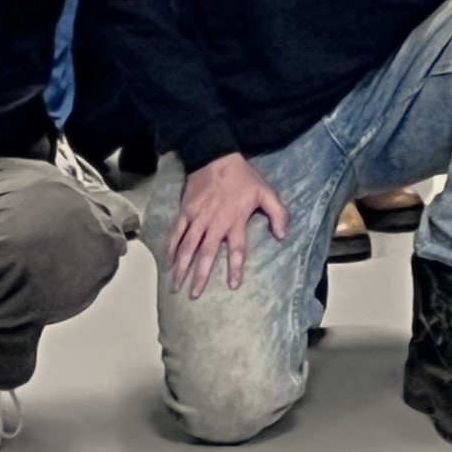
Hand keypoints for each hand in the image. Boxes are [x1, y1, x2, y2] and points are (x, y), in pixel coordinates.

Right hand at [167, 154, 289, 299]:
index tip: (232, 285)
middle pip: (206, 254)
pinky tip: (168, 261)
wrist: (216, 156)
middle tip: (194, 295)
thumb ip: (278, 214)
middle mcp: (214, 223)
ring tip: (176, 285)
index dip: (234, 267)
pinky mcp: (185, 211)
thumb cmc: (243, 177)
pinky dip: (171, 247)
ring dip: (181, 267)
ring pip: (187, 247)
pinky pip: (176, 232)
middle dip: (200, 276)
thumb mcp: (266, 192)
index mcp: (234, 220)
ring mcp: (197, 218)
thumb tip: (283, 236)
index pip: (236, 249)